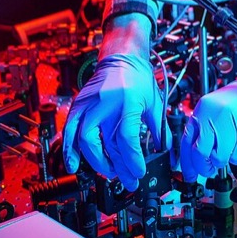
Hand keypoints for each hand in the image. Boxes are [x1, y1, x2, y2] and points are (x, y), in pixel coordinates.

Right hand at [61, 52, 166, 190]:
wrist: (122, 58)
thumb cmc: (139, 79)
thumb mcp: (155, 103)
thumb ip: (161, 130)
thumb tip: (167, 153)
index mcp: (128, 102)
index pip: (126, 139)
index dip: (132, 160)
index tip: (139, 172)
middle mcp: (106, 104)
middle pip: (107, 144)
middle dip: (119, 167)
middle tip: (128, 179)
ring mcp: (89, 104)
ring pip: (86, 141)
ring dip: (97, 162)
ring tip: (109, 172)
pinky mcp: (78, 105)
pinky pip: (69, 130)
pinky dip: (69, 149)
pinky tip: (73, 164)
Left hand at [179, 65, 236, 181]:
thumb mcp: (214, 108)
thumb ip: (203, 129)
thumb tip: (194, 157)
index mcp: (203, 109)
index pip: (187, 142)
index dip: (188, 163)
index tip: (190, 175)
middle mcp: (216, 116)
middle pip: (200, 153)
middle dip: (204, 167)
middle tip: (209, 169)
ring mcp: (232, 125)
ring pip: (219, 158)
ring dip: (224, 159)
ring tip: (230, 148)